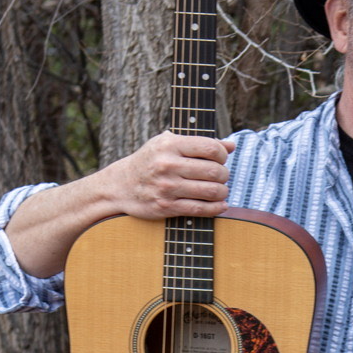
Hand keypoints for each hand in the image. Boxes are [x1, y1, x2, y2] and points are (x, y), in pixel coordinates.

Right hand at [109, 132, 234, 220]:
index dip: (222, 155)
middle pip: (214, 171)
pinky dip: (216, 208)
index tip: (220, 159)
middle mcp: (168, 165)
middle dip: (224, 175)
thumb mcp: (168, 143)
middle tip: (221, 176)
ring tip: (219, 190)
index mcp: (170, 144)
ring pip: (211, 191)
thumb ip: (199, 143)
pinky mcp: (166, 206)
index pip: (210, 148)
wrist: (121, 185)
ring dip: (222, 192)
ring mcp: (167, 187)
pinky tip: (220, 205)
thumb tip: (231, 146)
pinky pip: (200, 209)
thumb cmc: (151, 161)